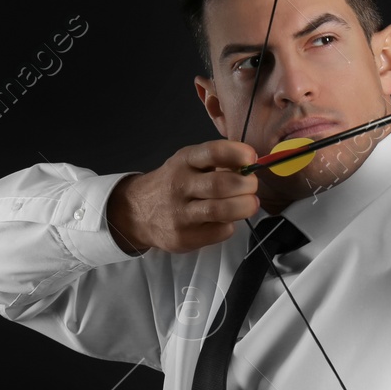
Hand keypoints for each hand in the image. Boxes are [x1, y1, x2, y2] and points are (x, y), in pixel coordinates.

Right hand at [106, 140, 260, 254]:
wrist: (138, 212)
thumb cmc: (175, 183)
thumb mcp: (190, 163)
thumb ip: (218, 162)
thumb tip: (251, 166)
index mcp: (185, 161)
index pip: (212, 152)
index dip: (237, 154)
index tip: (252, 158)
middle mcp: (180, 185)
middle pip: (220, 184)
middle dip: (246, 185)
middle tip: (252, 186)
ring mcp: (180, 213)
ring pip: (220, 210)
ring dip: (244, 207)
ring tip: (250, 204)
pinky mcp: (184, 237)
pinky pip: (218, 231)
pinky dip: (230, 225)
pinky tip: (225, 220)